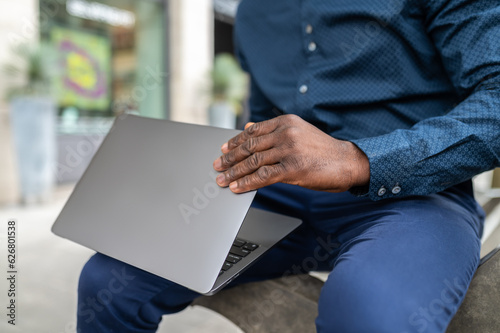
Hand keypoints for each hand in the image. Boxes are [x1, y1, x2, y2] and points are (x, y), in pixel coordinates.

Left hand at [213, 114, 369, 192]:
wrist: (347, 161)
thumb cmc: (322, 149)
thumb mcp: (299, 131)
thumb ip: (274, 130)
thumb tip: (248, 127)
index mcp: (285, 121)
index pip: (252, 131)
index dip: (235, 141)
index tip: (223, 149)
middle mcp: (285, 133)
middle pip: (249, 146)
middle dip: (230, 158)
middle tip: (217, 165)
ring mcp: (289, 150)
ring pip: (253, 162)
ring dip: (234, 172)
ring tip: (222, 179)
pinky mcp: (292, 169)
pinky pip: (263, 176)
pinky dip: (247, 183)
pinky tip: (237, 188)